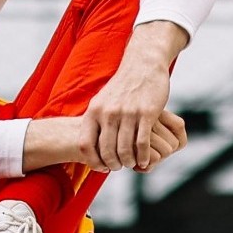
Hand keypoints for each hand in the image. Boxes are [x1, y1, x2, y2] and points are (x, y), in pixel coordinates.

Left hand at [83, 22, 186, 169]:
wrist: (143, 65)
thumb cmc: (123, 87)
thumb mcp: (103, 101)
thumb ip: (96, 121)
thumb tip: (90, 144)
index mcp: (94, 111)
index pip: (85, 145)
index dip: (92, 161)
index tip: (102, 167)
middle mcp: (108, 113)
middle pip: (106, 151)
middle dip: (114, 164)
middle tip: (120, 166)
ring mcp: (128, 113)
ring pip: (125, 150)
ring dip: (129, 162)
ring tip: (132, 164)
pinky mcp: (147, 114)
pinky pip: (142, 143)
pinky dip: (143, 156)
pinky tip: (145, 159)